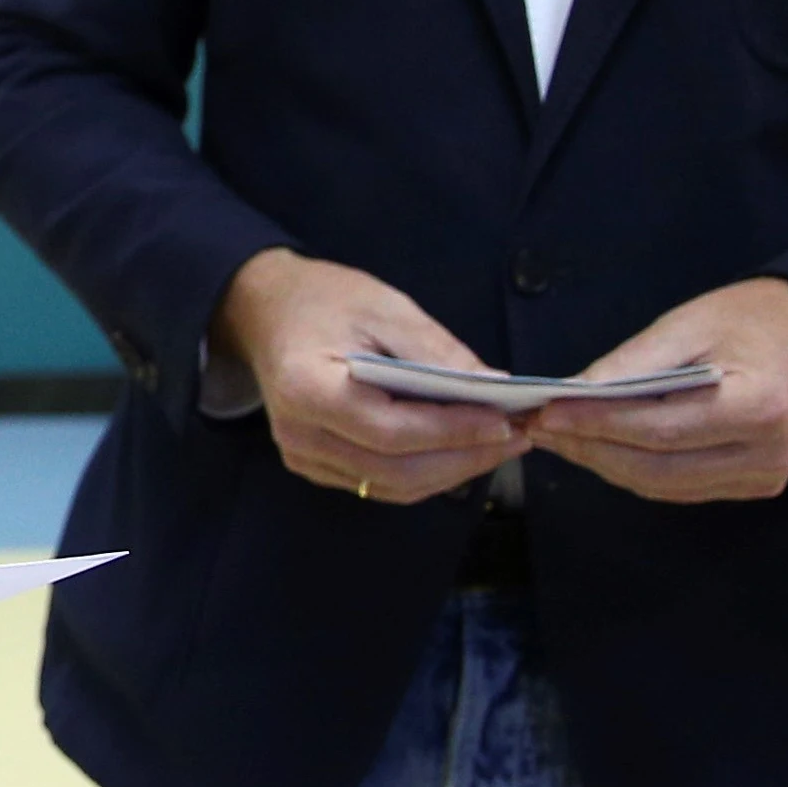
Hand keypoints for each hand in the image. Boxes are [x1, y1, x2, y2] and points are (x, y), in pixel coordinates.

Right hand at [213, 248, 525, 503]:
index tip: (504, 421)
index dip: (451, 431)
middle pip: (395, 470)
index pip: (389, 430)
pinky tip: (460, 450)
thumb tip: (495, 387)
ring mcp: (303, 456)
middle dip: (464, 458)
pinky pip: (378, 483)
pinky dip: (426, 473)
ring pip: (392, 486)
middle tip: (517, 437)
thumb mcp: (385, 307)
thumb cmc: (326, 301)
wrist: (270, 312)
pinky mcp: (314, 464)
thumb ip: (436, 351)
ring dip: (453, 471)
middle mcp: (300, 433)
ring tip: (500, 445)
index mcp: (307, 388)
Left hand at [524, 278, 787, 503]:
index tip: (546, 412)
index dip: (596, 424)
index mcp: (756, 405)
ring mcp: (764, 476)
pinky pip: (681, 487)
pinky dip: (636, 470)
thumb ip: (632, 363)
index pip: (657, 428)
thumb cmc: (750, 319)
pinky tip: (601, 447)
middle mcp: (766, 453)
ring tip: (560, 436)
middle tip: (540, 426)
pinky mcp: (756, 484)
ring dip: (605, 463)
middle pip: (656, 467)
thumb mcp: (688, 324)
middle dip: (590, 448)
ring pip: (662, 485)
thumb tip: (575, 393)